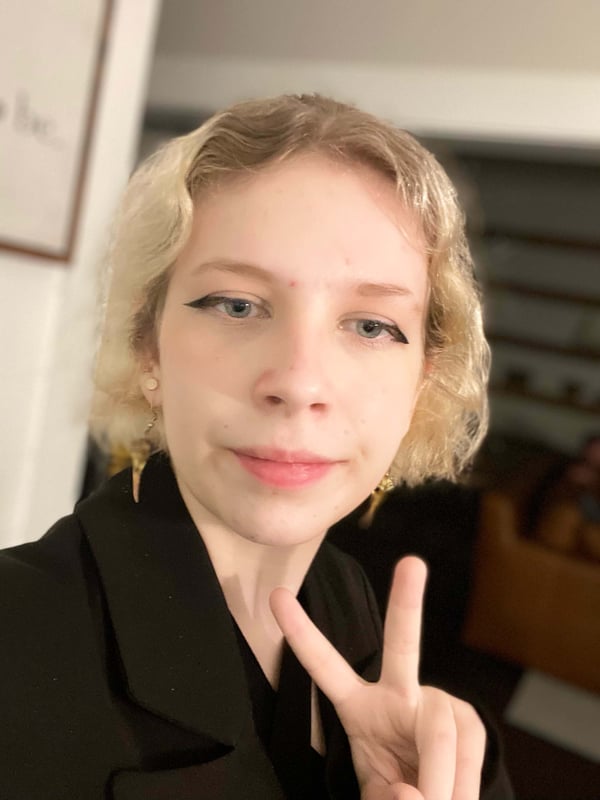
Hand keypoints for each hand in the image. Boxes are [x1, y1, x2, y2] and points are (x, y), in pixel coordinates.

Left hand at [270, 556, 485, 799]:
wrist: (439, 797)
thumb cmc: (395, 786)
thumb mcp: (375, 790)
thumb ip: (384, 796)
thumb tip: (412, 797)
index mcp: (359, 706)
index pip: (325, 667)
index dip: (301, 634)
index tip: (276, 595)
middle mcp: (400, 692)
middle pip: (404, 645)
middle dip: (406, 602)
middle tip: (411, 563)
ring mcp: (438, 704)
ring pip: (439, 735)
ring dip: (438, 784)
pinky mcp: (471, 723)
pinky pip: (467, 759)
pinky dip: (460, 792)